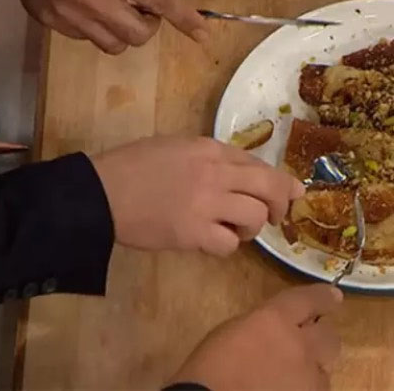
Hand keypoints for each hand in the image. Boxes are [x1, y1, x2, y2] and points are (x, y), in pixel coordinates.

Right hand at [0, 0, 208, 53]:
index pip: (160, 2)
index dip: (185, 19)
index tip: (203, 35)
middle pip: (138, 35)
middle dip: (148, 23)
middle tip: (142, 5)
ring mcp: (66, 14)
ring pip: (114, 45)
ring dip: (124, 30)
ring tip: (115, 7)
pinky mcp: (49, 21)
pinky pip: (86, 38)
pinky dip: (97, 26)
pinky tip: (88, 4)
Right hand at [91, 137, 304, 255]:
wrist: (100, 193)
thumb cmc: (132, 167)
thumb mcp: (175, 148)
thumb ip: (209, 158)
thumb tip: (240, 174)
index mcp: (209, 148)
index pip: (258, 164)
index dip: (281, 181)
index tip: (293, 192)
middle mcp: (214, 172)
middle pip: (269, 187)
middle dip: (282, 204)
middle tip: (277, 217)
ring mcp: (205, 202)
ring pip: (255, 216)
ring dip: (251, 228)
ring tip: (234, 231)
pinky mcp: (193, 233)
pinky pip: (229, 245)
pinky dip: (227, 246)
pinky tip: (213, 242)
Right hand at [170, 284, 343, 390]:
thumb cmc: (208, 370)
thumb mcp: (230, 332)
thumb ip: (260, 324)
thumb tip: (277, 327)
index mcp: (274, 320)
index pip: (310, 300)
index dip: (323, 297)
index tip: (333, 296)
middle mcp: (300, 345)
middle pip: (329, 336)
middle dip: (320, 338)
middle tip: (306, 344)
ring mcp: (308, 378)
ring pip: (325, 369)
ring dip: (311, 368)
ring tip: (289, 376)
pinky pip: (316, 390)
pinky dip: (305, 389)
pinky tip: (286, 390)